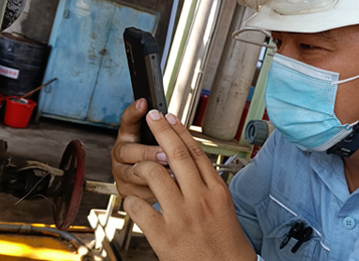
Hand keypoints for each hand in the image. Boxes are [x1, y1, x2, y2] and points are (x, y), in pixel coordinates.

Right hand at [111, 99, 167, 201]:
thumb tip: (172, 120)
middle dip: (147, 152)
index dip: (134, 112)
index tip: (144, 104)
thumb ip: (164, 132)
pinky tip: (169, 190)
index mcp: (129, 136)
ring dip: (152, 174)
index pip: (127, 121)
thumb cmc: (160, 160)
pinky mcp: (126, 192)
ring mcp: (122, 173)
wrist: (160, 189)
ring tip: (172, 174)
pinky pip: (138, 192)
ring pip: (131, 174)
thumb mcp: (161, 142)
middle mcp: (122, 154)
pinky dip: (155, 192)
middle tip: (165, 154)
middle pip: (126, 151)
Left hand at [123, 110, 255, 260]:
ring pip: (155, 174)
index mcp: (216, 190)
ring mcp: (181, 215)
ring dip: (143, 165)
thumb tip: (189, 163)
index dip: (180, 131)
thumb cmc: (226, 241)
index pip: (196, 152)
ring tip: (139, 166)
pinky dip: (132, 200)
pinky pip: (140, 207)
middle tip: (152, 117)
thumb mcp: (223, 206)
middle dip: (161, 130)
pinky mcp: (164, 235)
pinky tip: (134, 201)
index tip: (170, 117)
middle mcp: (199, 198)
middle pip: (177, 154)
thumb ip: (206, 184)